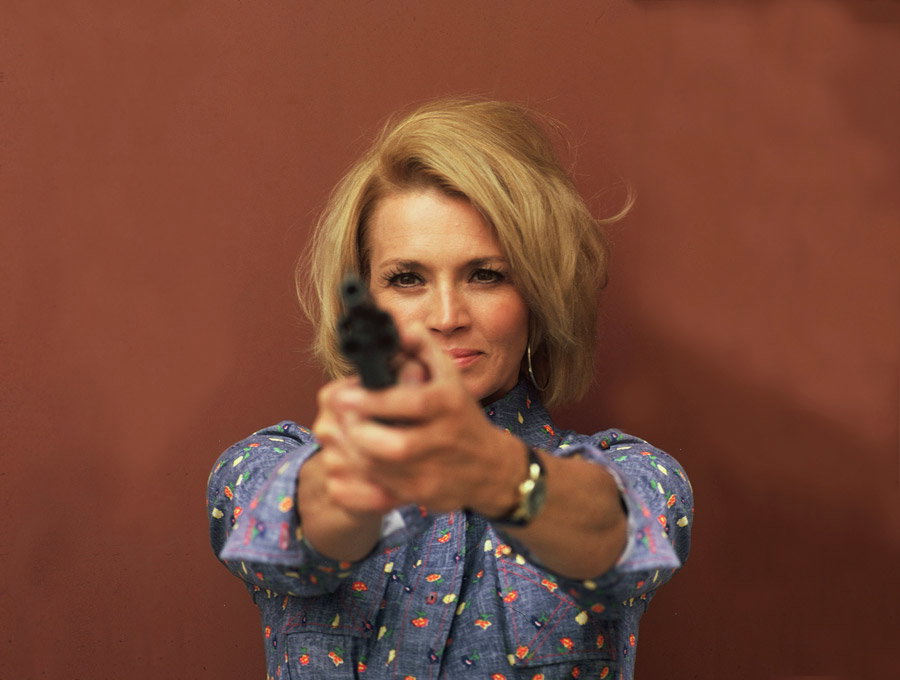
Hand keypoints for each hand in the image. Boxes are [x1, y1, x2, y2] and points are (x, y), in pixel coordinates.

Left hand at [313, 322, 520, 515]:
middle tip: (341, 418)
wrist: (491, 468)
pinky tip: (359, 456)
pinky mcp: (424, 494)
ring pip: (383, 469)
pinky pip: (384, 488)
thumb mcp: (450, 376)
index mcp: (449, 404)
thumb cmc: (461, 415)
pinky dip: (364, 472)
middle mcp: (445, 439)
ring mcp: (435, 470)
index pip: (410, 403)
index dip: (372, 400)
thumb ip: (424, 348)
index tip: (343, 395)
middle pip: (394, 444)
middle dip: (359, 432)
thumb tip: (401, 326)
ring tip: (345, 434)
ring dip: (355, 452)